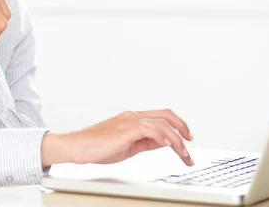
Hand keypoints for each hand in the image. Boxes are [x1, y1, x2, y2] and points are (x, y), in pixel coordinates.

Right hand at [41, 109, 193, 166]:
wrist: (78, 146)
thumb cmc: (96, 146)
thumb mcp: (128, 145)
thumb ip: (146, 141)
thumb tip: (162, 143)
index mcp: (132, 119)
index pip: (161, 116)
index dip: (176, 125)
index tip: (185, 138)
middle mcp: (133, 116)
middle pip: (166, 115)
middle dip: (182, 128)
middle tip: (190, 142)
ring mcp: (130, 121)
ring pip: (162, 124)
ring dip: (177, 141)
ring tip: (183, 154)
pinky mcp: (127, 129)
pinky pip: (152, 130)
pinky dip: (164, 138)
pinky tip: (170, 147)